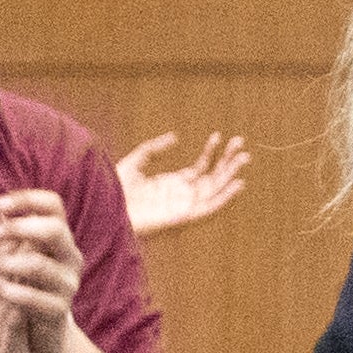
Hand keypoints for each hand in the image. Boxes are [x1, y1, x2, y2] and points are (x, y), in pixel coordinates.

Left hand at [112, 131, 253, 236]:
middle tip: (241, 141)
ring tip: (245, 156)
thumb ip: (153, 148)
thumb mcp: (136, 162)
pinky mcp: (184, 217)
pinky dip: (226, 197)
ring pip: (216, 189)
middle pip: (214, 176)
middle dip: (229, 159)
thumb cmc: (115, 190)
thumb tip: (176, 137)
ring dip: (232, 173)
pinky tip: (238, 182)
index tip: (218, 136)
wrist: (107, 210)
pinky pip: (211, 207)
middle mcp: (184, 194)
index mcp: (174, 183)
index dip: (212, 151)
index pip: (202, 166)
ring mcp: (185, 205)